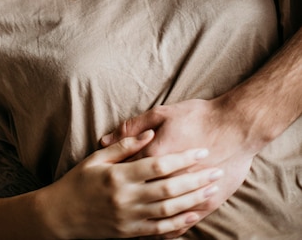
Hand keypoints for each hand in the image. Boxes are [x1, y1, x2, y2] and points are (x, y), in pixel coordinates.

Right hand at [41, 130, 222, 238]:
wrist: (60, 217)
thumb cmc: (78, 182)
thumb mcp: (97, 158)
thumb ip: (124, 145)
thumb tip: (150, 134)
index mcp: (119, 175)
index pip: (159, 165)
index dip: (183, 158)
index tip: (201, 150)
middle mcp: (126, 198)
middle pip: (169, 188)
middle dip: (196, 179)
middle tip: (216, 170)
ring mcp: (129, 219)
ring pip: (169, 211)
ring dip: (193, 201)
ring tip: (212, 190)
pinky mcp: (129, 234)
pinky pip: (159, 231)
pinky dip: (178, 225)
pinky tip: (193, 216)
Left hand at [101, 98, 253, 236]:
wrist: (237, 125)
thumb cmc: (199, 116)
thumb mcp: (162, 113)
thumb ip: (133, 128)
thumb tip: (104, 138)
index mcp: (156, 155)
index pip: (126, 170)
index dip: (114, 176)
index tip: (105, 180)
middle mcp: (170, 178)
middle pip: (140, 194)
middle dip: (123, 200)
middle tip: (110, 203)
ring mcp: (189, 193)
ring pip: (160, 213)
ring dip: (144, 217)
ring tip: (128, 219)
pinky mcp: (207, 204)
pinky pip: (181, 224)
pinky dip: (168, 230)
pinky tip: (157, 231)